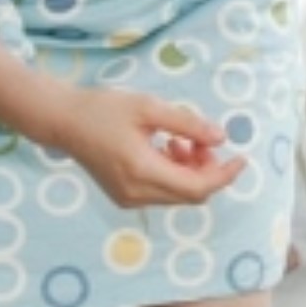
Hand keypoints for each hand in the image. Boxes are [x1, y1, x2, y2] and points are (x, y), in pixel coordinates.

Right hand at [53, 88, 239, 206]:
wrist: (63, 121)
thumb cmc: (104, 109)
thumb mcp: (149, 108)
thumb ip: (188, 124)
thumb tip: (221, 138)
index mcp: (143, 172)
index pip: (197, 188)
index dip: (224, 175)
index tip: (242, 157)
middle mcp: (137, 193)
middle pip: (191, 195)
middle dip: (208, 170)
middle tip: (204, 140)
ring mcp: (129, 198)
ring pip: (177, 194)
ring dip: (191, 170)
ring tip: (183, 139)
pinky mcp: (124, 196)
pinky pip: (162, 192)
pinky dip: (174, 173)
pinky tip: (168, 147)